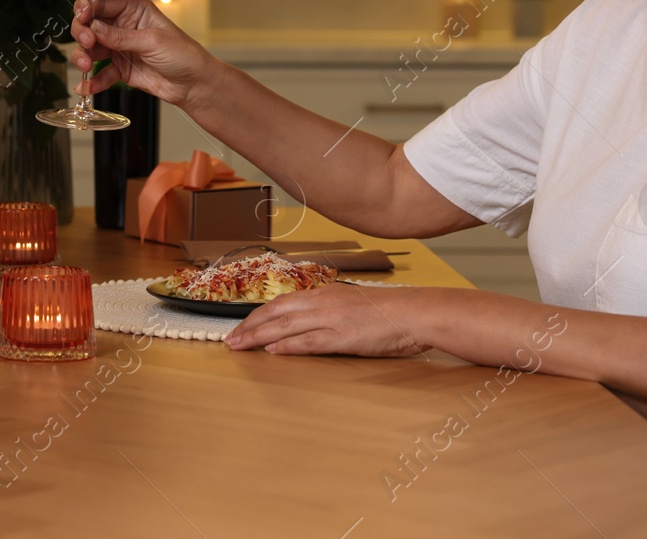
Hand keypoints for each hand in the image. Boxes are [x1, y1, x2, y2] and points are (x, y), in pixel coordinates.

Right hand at [68, 0, 212, 107]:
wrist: (194, 84)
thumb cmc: (183, 54)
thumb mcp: (152, 41)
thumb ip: (120, 36)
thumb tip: (94, 28)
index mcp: (134, 9)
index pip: (102, 2)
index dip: (87, 8)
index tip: (82, 18)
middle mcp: (123, 26)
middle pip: (90, 24)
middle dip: (83, 33)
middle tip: (88, 43)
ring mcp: (119, 48)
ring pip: (90, 48)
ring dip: (83, 56)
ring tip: (85, 65)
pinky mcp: (120, 69)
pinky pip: (100, 74)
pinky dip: (91, 81)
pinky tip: (86, 87)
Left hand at [224, 283, 430, 356]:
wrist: (416, 312)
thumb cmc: (389, 312)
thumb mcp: (352, 305)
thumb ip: (329, 312)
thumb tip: (307, 325)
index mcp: (325, 294)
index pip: (281, 302)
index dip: (258, 315)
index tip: (242, 326)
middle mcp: (323, 302)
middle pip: (276, 312)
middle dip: (250, 326)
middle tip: (231, 339)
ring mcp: (332, 319)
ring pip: (286, 327)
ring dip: (259, 337)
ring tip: (240, 346)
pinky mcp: (344, 337)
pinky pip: (309, 341)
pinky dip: (288, 347)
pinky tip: (272, 352)